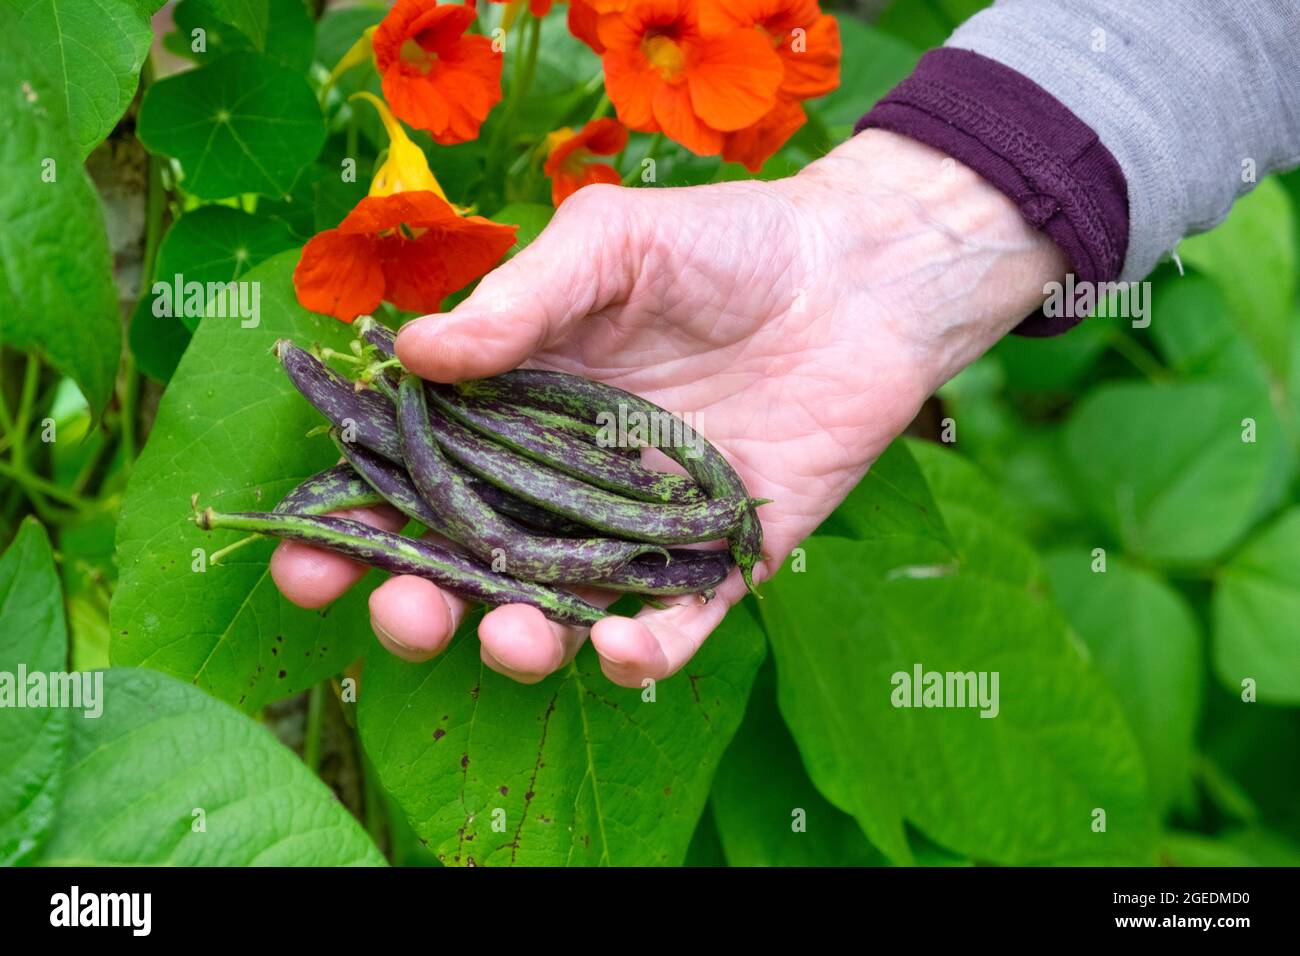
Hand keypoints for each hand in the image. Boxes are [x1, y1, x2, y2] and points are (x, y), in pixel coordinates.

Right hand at [271, 129, 1065, 685]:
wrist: (855, 277)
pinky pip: (675, 625)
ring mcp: (639, 525)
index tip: (307, 557)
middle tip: (404, 616)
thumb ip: (519, 300)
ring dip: (521, 642)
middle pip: (470, 561)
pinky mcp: (720, 557)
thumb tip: (411, 352)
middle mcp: (564, 477)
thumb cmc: (725, 246)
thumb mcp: (609, 245)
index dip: (354, 522)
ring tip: (510, 640)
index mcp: (515, 406)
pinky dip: (642, 650)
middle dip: (421, 603)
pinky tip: (618, 647)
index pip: (413, 476)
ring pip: (559, 610)